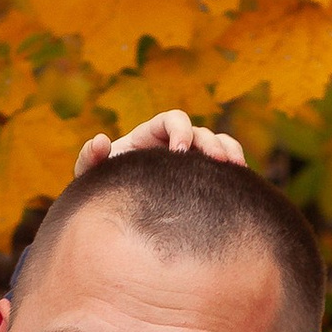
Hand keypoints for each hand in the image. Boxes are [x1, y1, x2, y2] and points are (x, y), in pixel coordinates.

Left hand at [74, 113, 247, 172]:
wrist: (115, 212)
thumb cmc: (103, 188)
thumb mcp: (90, 174)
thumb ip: (90, 157)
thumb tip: (101, 140)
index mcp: (150, 136)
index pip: (172, 120)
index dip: (179, 130)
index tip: (180, 151)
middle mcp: (173, 144)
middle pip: (200, 132)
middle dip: (211, 143)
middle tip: (216, 162)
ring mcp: (190, 163)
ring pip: (218, 146)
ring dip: (230, 152)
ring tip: (238, 170)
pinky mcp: (201, 182)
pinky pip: (222, 172)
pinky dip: (234, 175)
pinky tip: (242, 188)